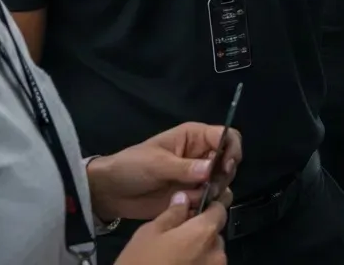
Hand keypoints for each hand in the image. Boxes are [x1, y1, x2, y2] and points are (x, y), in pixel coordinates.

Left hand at [88, 122, 241, 221]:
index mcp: (194, 137)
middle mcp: (201, 154)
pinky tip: (188, 208)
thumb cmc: (132, 166)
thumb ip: (184, 167)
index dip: (231, 149)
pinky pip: (210, 200)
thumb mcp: (156, 163)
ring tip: (192, 199)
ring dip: (213, 193)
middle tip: (209, 188)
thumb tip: (211, 169)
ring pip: (222, 182)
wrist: (113, 192)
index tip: (225, 167)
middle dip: (223, 175)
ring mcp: (197, 177)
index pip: (226, 136)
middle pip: (229, 160)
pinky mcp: (192, 196)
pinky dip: (204, 206)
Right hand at [117, 193, 227, 264]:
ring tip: (175, 258)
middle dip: (200, 234)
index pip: (220, 210)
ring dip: (199, 254)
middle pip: (215, 235)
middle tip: (178, 239)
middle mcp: (216, 254)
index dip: (207, 208)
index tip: (193, 211)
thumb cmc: (141, 264)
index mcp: (204, 233)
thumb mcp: (149, 233)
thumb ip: (172, 214)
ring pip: (211, 256)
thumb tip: (184, 198)